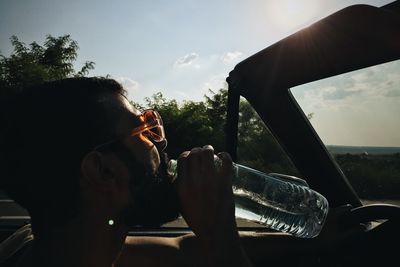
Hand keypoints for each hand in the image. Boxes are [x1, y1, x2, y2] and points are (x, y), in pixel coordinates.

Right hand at [175, 146, 251, 265]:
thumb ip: (178, 188)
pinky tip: (224, 156)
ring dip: (209, 149)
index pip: (182, 160)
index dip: (186, 154)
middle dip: (197, 150)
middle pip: (194, 154)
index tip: (189, 156)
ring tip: (211, 151)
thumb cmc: (197, 220)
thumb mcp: (180, 203)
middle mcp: (195, 181)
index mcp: (182, 186)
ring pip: (208, 153)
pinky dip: (225, 155)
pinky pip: (226, 162)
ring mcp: (210, 181)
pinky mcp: (225, 182)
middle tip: (201, 153)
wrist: (215, 232)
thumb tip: (177, 175)